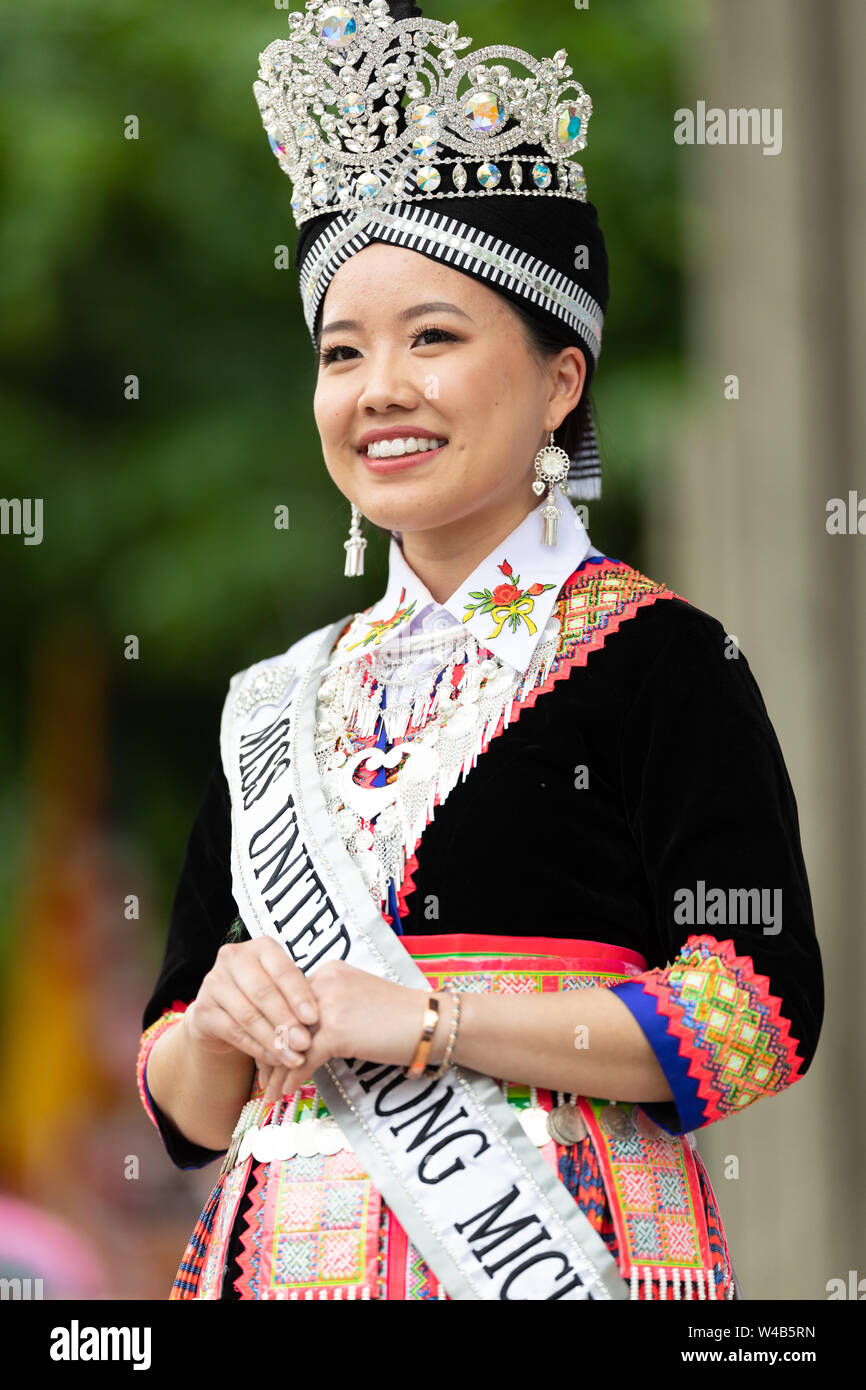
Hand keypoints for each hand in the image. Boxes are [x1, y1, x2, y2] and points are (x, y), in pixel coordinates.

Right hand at [184, 937, 319, 1084]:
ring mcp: (214, 982)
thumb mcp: (280, 988)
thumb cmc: (260, 997)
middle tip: (304, 1043)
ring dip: (273, 1040)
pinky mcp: (202, 1009)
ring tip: (293, 1057)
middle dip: (286, 1021)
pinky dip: (256, 1048)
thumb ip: (296, 998)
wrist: (221, 1013)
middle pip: (263, 992)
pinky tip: (274, 1058)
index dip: (299, 995)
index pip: (282, 970)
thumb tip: (317, 1022)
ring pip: (248, 1015)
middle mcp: (233, 958)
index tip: (314, 1018)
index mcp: (260, 947)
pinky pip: (233, 1031)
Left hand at [255, 960, 429, 1103]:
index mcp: (328, 971)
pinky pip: (303, 1059)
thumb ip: (330, 1008)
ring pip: (288, 1041)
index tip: (267, 1051)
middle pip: (283, 1020)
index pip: (288, 1001)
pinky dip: (291, 1078)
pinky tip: (284, 1092)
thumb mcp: (358, 1000)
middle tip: (261, 1075)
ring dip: (275, 1069)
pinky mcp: (337, 1031)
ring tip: (267, 1091)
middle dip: (269, 1050)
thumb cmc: (400, 1017)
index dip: (274, 1029)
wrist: (431, 1023)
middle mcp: (324, 982)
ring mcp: (329, 1005)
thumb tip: (303, 1037)